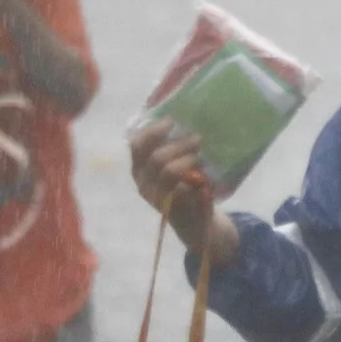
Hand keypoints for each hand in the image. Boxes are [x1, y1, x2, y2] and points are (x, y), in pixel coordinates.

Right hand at [127, 120, 229, 263]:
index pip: (136, 145)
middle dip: (179, 144)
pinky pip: (183, 187)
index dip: (153, 131)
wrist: (195, 223)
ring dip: (188, 158)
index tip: (171, 121)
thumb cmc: (185, 186)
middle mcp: (143, 183)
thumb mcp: (174, 165)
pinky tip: (204, 174)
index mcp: (139, 169)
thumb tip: (185, 118)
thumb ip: (172, 147)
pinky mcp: (173, 208)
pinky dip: (195, 177)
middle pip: (156, 157)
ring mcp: (156, 197)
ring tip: (200, 154)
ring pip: (168, 170)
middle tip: (197, 138)